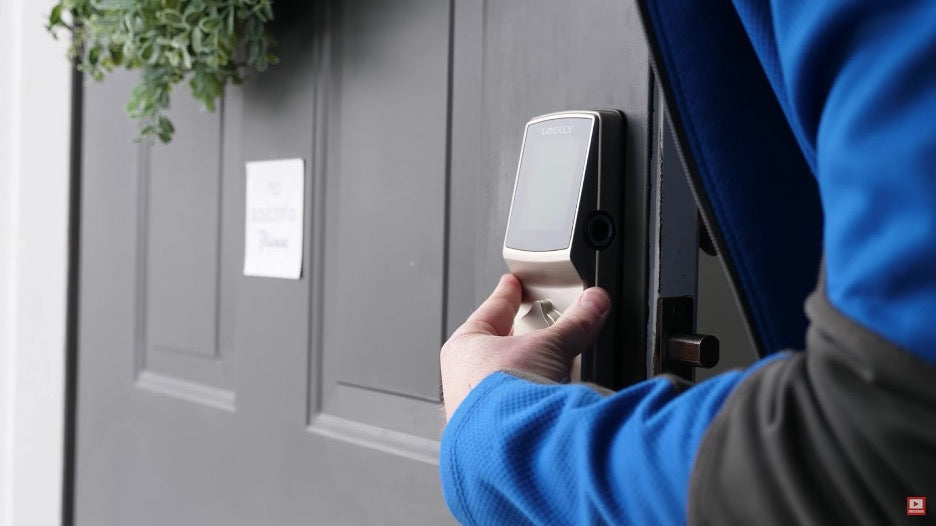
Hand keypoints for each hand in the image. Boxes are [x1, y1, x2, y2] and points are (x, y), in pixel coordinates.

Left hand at [440, 274, 610, 420]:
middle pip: (494, 348)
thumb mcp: (549, 346)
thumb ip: (574, 324)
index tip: (511, 285)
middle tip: (537, 329)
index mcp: (463, 348)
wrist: (505, 446)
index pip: (489, 312)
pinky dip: (528, 402)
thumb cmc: (505, 393)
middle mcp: (461, 379)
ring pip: (501, 382)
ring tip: (551, 370)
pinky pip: (511, 409)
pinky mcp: (488, 437)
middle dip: (516, 339)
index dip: (505, 296)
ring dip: (524, 374)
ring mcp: (472, 411)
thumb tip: (593, 303)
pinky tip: (547, 404)